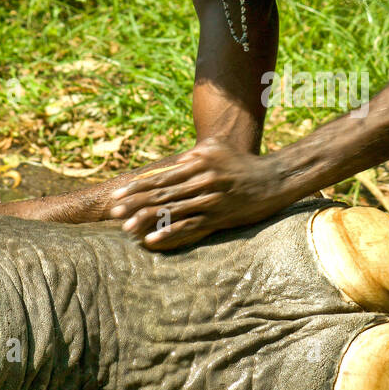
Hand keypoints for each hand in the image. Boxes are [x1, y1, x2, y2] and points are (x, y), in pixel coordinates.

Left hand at [108, 138, 291, 249]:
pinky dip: (169, 233)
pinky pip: (189, 226)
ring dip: (146, 220)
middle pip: (161, 193)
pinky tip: (152, 239)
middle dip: (135, 204)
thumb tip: (176, 162)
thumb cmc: (243, 163)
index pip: (161, 177)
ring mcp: (209, 200)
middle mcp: (201, 180)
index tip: (119, 194)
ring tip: (126, 228)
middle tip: (114, 212)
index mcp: (198, 163)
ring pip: (171, 210)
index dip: (138, 186)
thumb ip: (194, 155)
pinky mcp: (218, 217)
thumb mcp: (218, 150)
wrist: (274, 179)